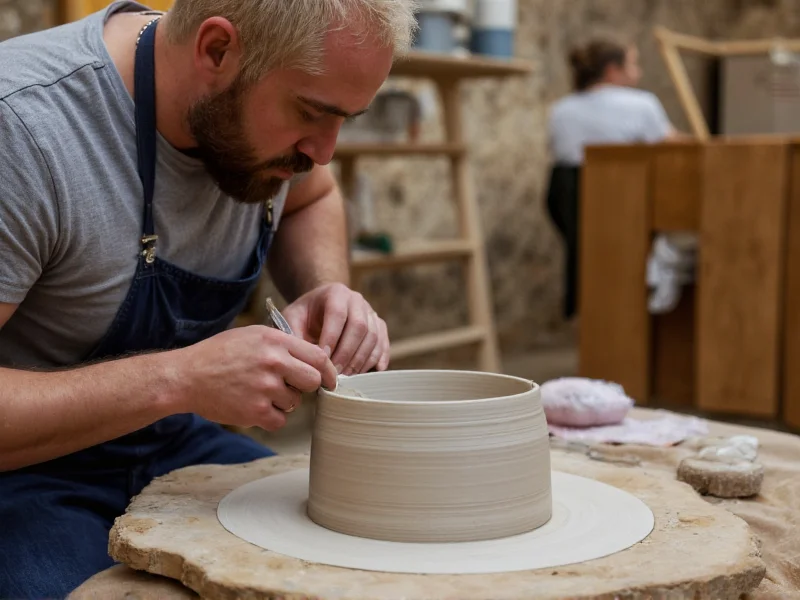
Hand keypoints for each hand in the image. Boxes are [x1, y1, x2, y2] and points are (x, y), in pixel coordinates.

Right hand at [173, 325, 336, 430]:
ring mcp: (265, 388)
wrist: (186, 376)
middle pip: (313, 381)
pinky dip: (270, 418)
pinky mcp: (255, 411)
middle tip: (288, 386)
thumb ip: (283, 344)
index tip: (329, 379)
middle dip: (305, 387)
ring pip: (294, 402)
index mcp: (275, 341)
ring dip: (282, 402)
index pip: (318, 356)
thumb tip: (313, 359)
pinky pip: (280, 420)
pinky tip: (253, 406)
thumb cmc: (219, 354)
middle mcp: (274, 362)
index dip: (326, 370)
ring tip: (258, 392)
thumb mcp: (252, 335)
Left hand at [281, 283, 389, 374]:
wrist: (322, 305)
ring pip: (373, 337)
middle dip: (347, 353)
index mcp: (335, 292)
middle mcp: (357, 300)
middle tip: (335, 374)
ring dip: (361, 360)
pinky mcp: (379, 326)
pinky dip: (379, 359)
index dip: (332, 338)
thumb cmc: (306, 314)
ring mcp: (371, 312)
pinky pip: (383, 343)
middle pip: (359, 327)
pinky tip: (369, 373)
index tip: (323, 359)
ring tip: (347, 377)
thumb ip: (294, 335)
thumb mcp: (292, 317)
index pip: (338, 314)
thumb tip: (304, 359)